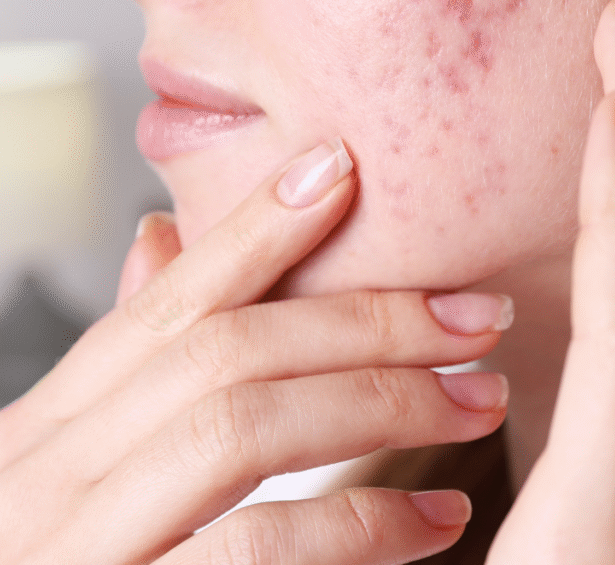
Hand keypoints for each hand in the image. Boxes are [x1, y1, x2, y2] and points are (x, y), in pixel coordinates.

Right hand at [0, 140, 511, 563]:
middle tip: (478, 314)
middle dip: (366, 321)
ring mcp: (79, 545)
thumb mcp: (72, 467)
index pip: (169, 302)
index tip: (343, 169)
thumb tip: (160, 240)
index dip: (254, 229)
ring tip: (480, 397)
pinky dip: (361, 524)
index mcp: (52, 428)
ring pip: (243, 427)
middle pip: (227, 351)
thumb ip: (130, 369)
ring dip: (382, 400)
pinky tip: (437, 518)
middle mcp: (52, 473)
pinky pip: (258, 550)